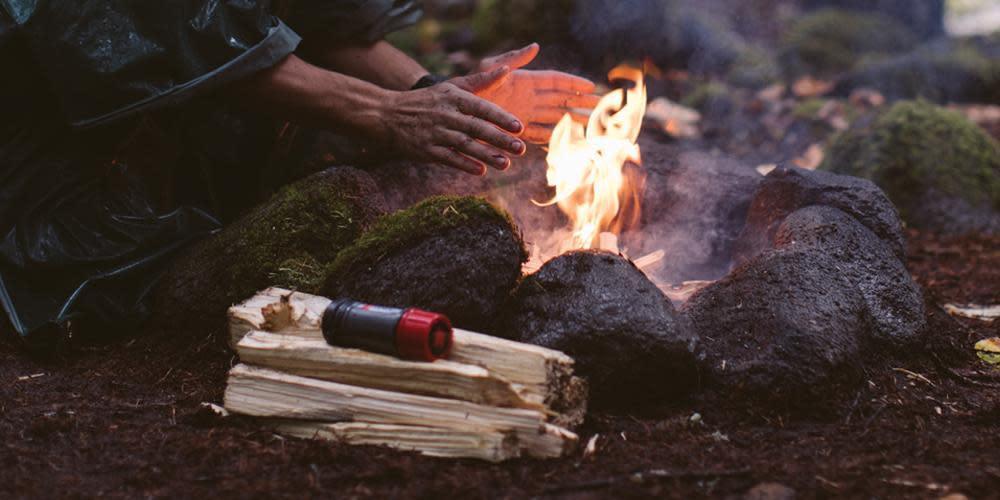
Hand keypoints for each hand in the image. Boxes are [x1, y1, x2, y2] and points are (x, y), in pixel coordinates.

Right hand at [377, 66, 526, 174]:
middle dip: (499, 139)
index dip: (501, 118)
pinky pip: (448, 157)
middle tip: (520, 148)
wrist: (388, 114)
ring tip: (506, 164)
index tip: (519, 127)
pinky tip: (481, 171)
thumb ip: (480, 81)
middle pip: (476, 127)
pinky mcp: (426, 149)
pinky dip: (464, 164)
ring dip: (486, 155)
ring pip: (464, 144)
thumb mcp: (451, 86)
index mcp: (454, 98)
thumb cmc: (428, 100)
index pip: (482, 107)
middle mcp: (445, 114)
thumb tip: (506, 70)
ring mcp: (435, 132)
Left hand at [453, 44, 600, 143]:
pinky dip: (553, 138)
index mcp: (524, 81)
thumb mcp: (489, 70)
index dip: (573, 83)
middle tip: (601, 106)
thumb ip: (511, 60)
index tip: (591, 86)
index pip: (555, 81)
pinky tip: (566, 142)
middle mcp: (527, 98)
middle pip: (560, 100)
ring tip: (591, 125)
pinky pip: (539, 135)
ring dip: (571, 121)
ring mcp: (523, 115)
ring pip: (554, 118)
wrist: (452, 110)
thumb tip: (535, 47)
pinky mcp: (515, 131)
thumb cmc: (468, 86)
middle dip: (580, 103)